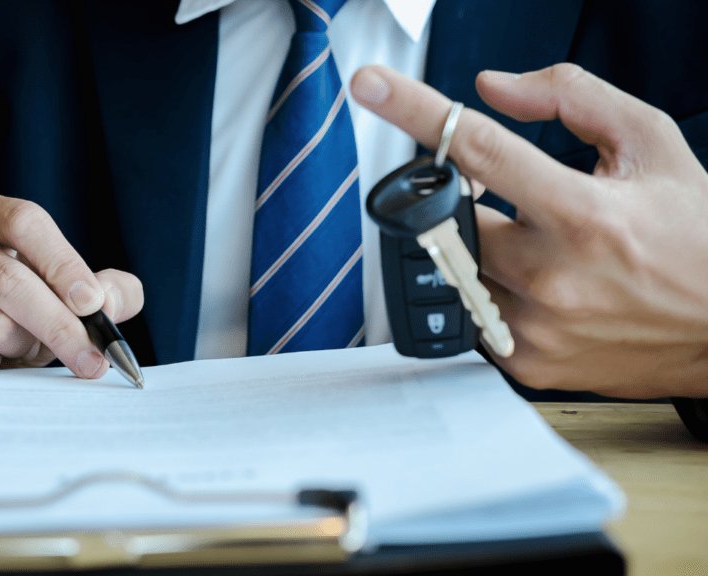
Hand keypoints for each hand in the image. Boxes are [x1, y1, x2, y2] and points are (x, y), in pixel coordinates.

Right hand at [0, 192, 143, 385]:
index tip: (92, 304)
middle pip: (7, 279)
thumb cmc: (19, 309)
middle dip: (58, 326)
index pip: (24, 222)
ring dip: (21, 349)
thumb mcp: (69, 291)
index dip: (62, 263)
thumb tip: (110, 302)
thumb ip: (108, 290)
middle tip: (90, 360)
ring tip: (23, 349)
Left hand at [350, 63, 707, 398]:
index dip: (416, 111)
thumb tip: (492, 89)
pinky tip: (540, 286)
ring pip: (456, 269)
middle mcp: (552, 277)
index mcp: (583, 214)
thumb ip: (572, 100)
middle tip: (498, 195)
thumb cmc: (695, 235)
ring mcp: (535, 328)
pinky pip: (474, 313)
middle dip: (458, 199)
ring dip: (476, 247)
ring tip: (537, 245)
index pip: (479, 151)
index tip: (371, 87)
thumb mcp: (651, 145)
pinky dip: (491, 289)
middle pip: (448, 219)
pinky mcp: (528, 364)